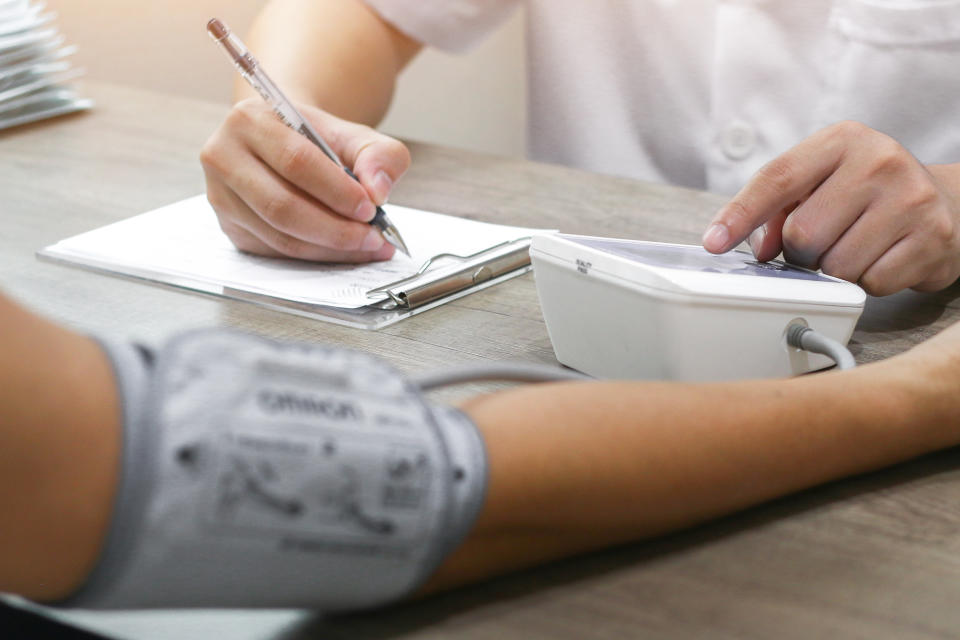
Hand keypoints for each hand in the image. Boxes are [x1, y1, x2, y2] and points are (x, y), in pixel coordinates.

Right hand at [200, 98, 410, 261]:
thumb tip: (378, 190)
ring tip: (367, 245)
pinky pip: (276, 251)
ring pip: (279, 236)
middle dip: (335, 229)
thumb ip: (379, 155)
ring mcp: (221, 197)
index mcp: (250, 121)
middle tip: (372, 237)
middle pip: (282, 206)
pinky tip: (343, 250)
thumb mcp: (355, 135)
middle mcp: (224, 157)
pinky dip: (316, 256)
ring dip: (329, 248)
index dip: (337, 191)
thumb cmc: (317, 140)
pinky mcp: (231, 228)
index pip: (295, 162)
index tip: (371, 208)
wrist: (286, 143)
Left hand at [702, 121, 959, 295]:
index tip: (714, 242)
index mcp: (842, 140)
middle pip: (802, 233)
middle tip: (821, 243)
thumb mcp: (821, 183)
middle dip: (800, 251)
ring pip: (835, 265)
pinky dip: (866, 281)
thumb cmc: (868, 193)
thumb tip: (758, 249)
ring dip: (833, 270)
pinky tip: (881, 258)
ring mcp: (911, 199)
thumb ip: (776, 210)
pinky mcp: (933, 238)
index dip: (739, 214)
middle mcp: (879, 161)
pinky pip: (870, 283)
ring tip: (854, 247)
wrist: (949, 202)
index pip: (777, 178)